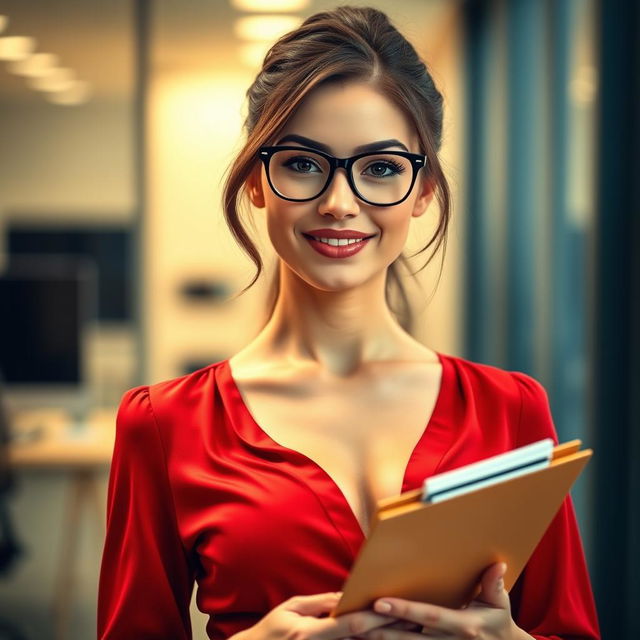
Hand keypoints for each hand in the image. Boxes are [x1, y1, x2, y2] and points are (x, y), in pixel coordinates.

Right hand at [234, 591, 399, 639]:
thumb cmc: (270, 631)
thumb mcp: (291, 608)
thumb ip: (319, 603)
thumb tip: (345, 596)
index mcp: (309, 633)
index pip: (349, 624)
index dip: (373, 616)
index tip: (396, 607)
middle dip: (389, 630)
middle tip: (415, 621)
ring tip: (410, 630)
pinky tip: (385, 637)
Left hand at [353, 562, 529, 638]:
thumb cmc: (497, 620)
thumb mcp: (499, 604)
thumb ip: (494, 585)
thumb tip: (497, 565)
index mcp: (464, 626)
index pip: (429, 616)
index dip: (404, 611)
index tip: (381, 603)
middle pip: (410, 637)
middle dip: (382, 630)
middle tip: (355, 621)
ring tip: (354, 632)